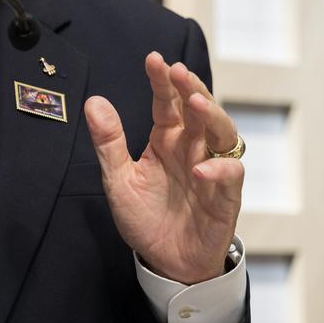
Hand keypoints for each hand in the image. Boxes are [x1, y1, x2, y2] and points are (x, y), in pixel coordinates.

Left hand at [84, 52, 242, 284]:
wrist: (166, 263)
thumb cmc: (146, 218)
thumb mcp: (118, 180)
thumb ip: (108, 142)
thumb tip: (93, 102)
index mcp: (165, 140)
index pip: (166, 103)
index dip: (161, 81)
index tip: (154, 59)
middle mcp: (191, 148)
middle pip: (199, 109)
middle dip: (191, 88)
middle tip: (179, 72)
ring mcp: (211, 170)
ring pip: (223, 133)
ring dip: (212, 116)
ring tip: (196, 104)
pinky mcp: (225, 197)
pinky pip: (230, 176)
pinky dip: (219, 168)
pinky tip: (201, 168)